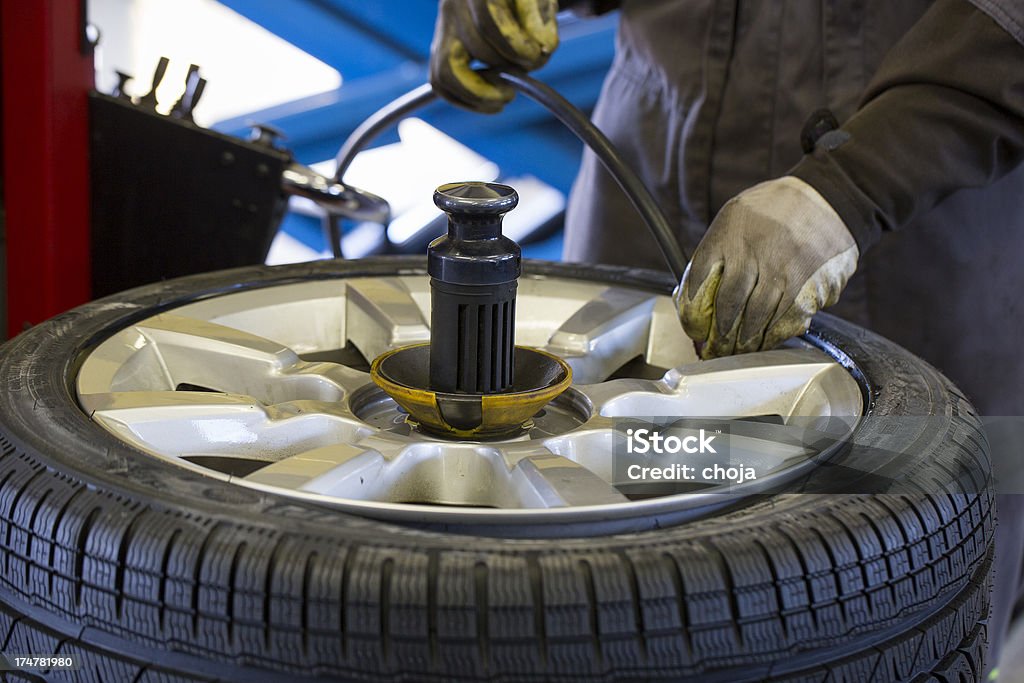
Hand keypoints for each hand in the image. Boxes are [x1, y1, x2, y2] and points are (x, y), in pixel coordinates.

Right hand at [430, 0, 558, 112]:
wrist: (502, 1)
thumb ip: (540, 16)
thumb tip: (544, 45)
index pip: (488, 22)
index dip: (514, 47)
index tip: (535, 57)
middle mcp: (452, 7)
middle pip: (475, 49)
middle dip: (508, 68)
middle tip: (529, 71)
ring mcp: (442, 31)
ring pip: (446, 73)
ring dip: (480, 94)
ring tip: (506, 95)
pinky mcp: (440, 51)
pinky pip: (441, 84)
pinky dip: (466, 100)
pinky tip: (492, 101)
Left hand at [676, 176, 858, 358]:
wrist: (829, 198)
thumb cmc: (774, 211)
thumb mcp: (733, 219)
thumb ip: (714, 255)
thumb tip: (694, 297)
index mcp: (728, 237)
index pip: (698, 286)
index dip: (693, 316)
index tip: (695, 330)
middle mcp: (754, 255)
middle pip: (728, 309)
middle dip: (720, 336)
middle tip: (715, 350)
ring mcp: (784, 273)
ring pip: (757, 321)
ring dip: (744, 342)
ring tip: (737, 351)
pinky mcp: (810, 288)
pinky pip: (786, 323)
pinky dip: (773, 337)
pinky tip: (766, 340)